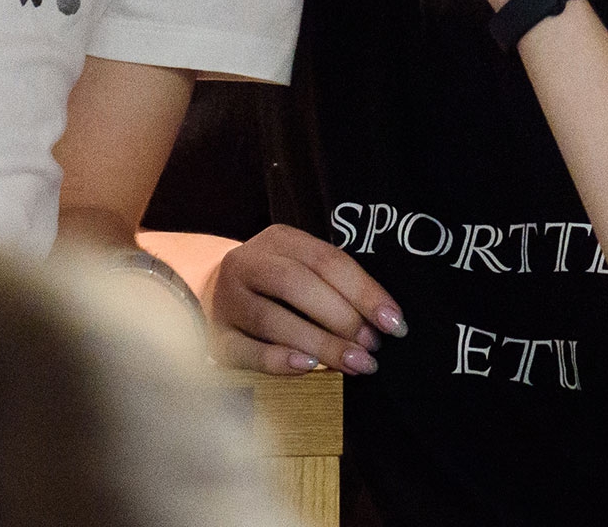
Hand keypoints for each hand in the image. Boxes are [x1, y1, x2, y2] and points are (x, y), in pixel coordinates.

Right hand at [206, 224, 404, 375]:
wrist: (213, 293)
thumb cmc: (277, 287)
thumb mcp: (303, 270)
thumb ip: (335, 288)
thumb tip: (383, 323)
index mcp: (278, 240)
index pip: (326, 259)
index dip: (364, 291)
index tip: (393, 322)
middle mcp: (247, 263)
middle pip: (295, 284)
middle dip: (341, 317)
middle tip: (371, 347)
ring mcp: (227, 299)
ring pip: (271, 319)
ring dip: (319, 344)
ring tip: (354, 364)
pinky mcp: (216, 336)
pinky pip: (246, 350)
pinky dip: (278, 360)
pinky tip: (309, 368)